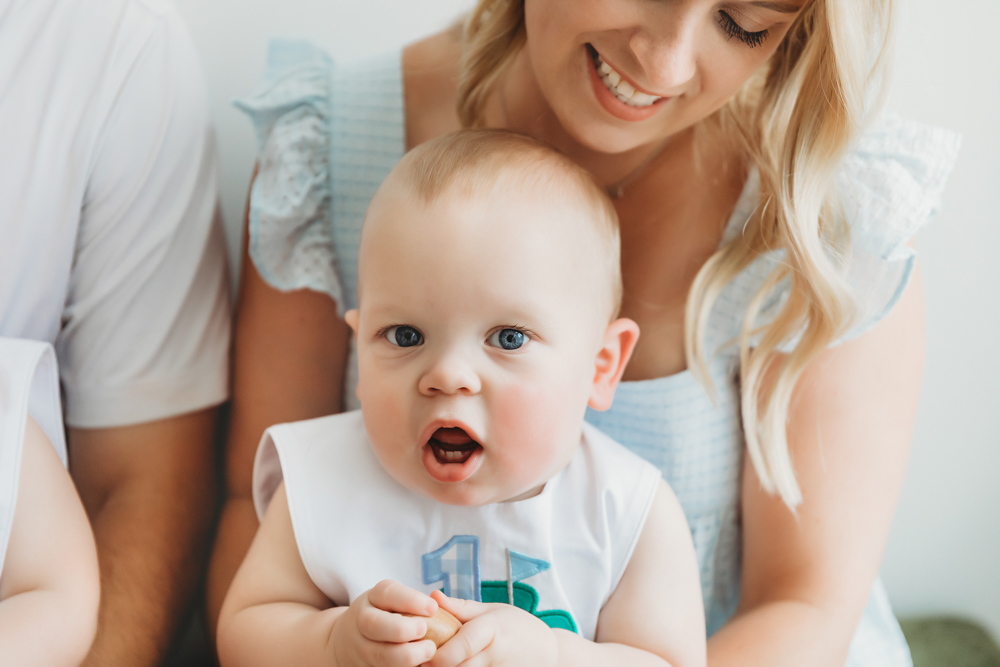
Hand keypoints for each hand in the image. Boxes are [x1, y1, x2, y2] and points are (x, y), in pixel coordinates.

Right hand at [329, 579, 438, 666]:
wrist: (349, 640)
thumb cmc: (386, 614)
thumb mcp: (393, 600)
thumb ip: (414, 601)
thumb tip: (441, 603)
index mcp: (373, 598)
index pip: (387, 593)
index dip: (410, 600)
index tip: (433, 608)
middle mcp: (362, 621)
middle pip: (374, 624)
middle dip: (400, 628)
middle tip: (424, 630)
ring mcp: (361, 647)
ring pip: (377, 654)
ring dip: (404, 655)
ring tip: (429, 651)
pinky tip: (419, 665)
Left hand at [428, 590, 558, 666]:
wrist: (549, 653)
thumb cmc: (518, 627)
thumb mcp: (493, 611)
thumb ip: (461, 607)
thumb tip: (432, 596)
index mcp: (492, 629)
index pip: (460, 646)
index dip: (437, 655)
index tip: (422, 653)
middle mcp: (496, 653)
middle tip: (420, 661)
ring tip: (434, 664)